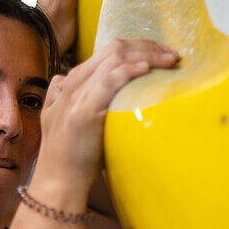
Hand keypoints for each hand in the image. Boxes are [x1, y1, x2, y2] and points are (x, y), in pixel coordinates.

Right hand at [34, 38, 179, 190]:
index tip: (161, 54)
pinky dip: (128, 71)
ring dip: (146, 55)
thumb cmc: (70, 158)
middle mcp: (70, 85)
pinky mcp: (82, 113)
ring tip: (169, 60)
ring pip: (113, 60)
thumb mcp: (70, 121)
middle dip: (147, 46)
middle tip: (172, 54)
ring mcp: (74, 98)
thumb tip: (103, 91)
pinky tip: (146, 69)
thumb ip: (79, 102)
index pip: (106, 52)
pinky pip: (108, 82)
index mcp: (68, 85)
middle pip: (112, 50)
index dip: (137, 47)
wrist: (57, 183)